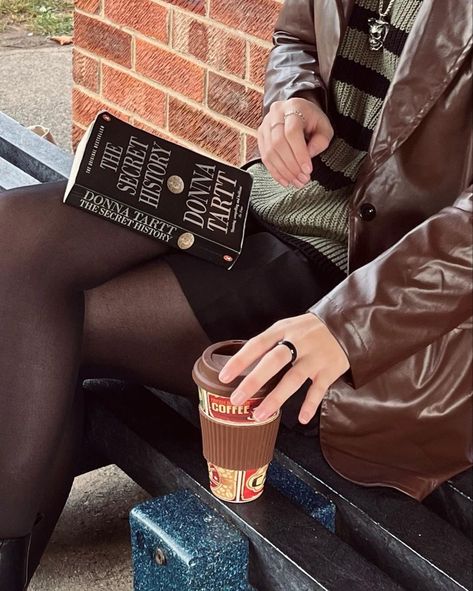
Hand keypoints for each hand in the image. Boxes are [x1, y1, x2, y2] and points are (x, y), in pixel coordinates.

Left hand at [218, 313, 349, 424]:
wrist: (346, 324)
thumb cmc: (309, 330)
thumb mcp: (288, 328)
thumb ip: (270, 344)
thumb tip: (243, 367)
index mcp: (283, 330)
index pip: (257, 344)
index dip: (240, 360)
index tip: (224, 376)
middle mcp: (299, 342)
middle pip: (274, 361)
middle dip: (254, 381)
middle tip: (237, 398)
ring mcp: (315, 356)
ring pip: (293, 378)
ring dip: (276, 398)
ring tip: (259, 414)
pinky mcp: (330, 369)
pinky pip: (318, 390)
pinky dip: (310, 405)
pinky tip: (301, 418)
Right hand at [257, 97, 333, 188]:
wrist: (298, 112)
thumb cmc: (312, 120)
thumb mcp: (324, 128)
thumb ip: (320, 141)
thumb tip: (308, 156)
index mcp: (293, 107)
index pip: (292, 132)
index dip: (299, 153)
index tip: (307, 169)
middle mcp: (275, 114)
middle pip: (278, 143)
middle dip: (291, 165)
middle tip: (302, 179)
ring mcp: (265, 125)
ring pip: (270, 152)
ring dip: (283, 171)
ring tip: (296, 182)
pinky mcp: (261, 136)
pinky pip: (265, 157)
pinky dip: (275, 171)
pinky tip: (285, 180)